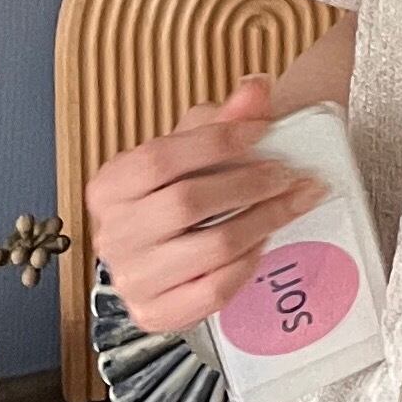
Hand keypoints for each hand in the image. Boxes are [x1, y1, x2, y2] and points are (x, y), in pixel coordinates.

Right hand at [85, 75, 326, 332]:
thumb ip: (225, 118)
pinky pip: (215, 290)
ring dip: (263, 221)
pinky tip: (266, 241)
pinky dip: (248, 264)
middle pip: (188, 202)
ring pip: (211, 247)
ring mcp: (132, 279)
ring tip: (293, 202)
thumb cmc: (184, 195)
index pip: (160, 158)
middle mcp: (111, 234)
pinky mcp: (156, 314)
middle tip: (290, 174)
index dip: (217, 141)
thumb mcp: (196, 151)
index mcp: (108, 186)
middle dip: (250, 184)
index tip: (264, 131)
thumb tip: (258, 86)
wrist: (170, 255)